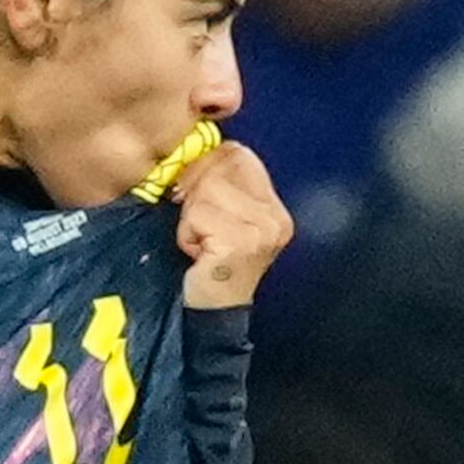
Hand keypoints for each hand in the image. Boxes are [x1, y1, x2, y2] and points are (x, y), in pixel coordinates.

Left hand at [174, 141, 294, 310]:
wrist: (209, 314)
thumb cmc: (207, 265)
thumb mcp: (219, 217)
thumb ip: (217, 183)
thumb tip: (194, 149)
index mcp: (274, 209)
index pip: (238, 154)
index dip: (206, 166)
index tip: (192, 195)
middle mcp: (276, 218)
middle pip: (222, 167)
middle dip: (197, 195)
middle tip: (200, 229)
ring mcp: (263, 231)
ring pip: (207, 191)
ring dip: (190, 218)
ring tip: (201, 245)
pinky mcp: (242, 242)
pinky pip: (198, 215)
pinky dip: (186, 235)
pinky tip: (199, 256)